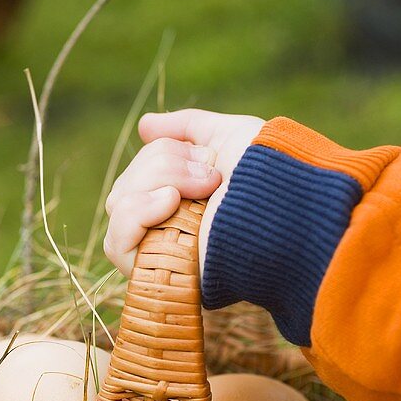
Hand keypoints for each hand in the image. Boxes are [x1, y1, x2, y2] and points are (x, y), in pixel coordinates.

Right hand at [104, 108, 263, 276]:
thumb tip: (145, 125)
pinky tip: (170, 202)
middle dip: (164, 163)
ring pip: (119, 203)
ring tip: (201, 190)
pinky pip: (115, 241)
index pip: (140, 172)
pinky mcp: (155, 275)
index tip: (209, 158)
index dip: (165, 153)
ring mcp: (158, 253)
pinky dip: (137, 211)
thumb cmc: (268, 176)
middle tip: (211, 176)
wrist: (285, 210)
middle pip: (126, 184)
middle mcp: (166, 228)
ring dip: (157, 180)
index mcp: (180, 200)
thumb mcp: (228, 136)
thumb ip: (187, 128)